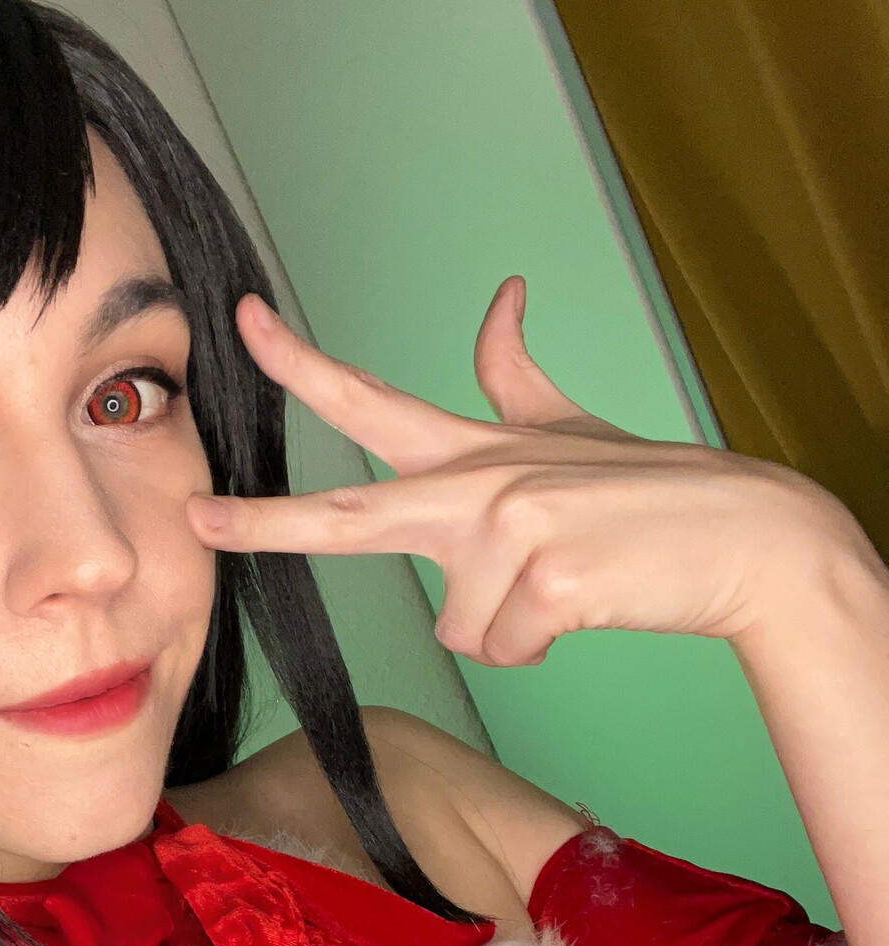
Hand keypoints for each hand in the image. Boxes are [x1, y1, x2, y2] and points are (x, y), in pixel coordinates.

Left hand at [186, 283, 864, 666]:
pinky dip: (540, 648)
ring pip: (458, 627)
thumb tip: (501, 296)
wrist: (746, 536)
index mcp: (475, 449)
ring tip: (566, 588)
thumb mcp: (572, 428)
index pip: (372, 401)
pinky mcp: (545, 580)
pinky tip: (584, 609)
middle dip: (265, 522)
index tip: (244, 326)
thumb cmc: (650, 495)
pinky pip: (502, 649)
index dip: (303, 364)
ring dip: (507, 630)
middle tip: (198, 516)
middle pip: (348, 512)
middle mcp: (479, 482)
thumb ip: (515, 377)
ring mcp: (511, 528)